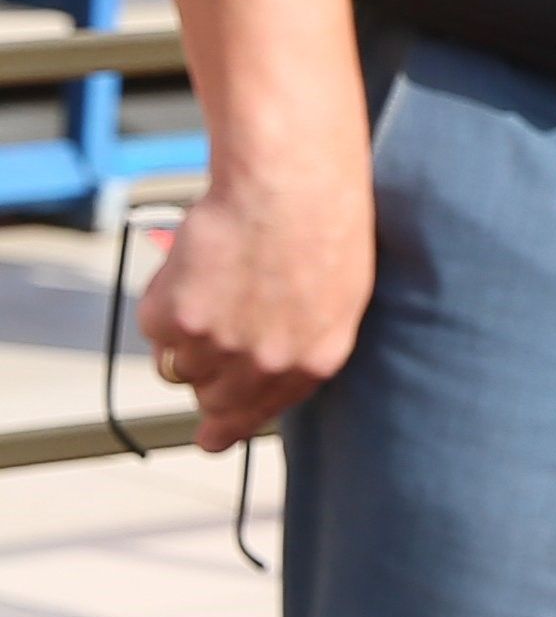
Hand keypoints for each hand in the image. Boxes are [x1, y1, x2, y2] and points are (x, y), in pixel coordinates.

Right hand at [140, 165, 374, 449]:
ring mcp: (217, 346)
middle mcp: (267, 364)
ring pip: (178, 365)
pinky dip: (166, 297)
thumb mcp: (338, 294)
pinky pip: (155, 327)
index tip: (211, 436)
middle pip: (212, 397)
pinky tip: (198, 263)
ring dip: (188, 332)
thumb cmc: (322, 220)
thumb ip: (304, 345)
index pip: (263, 414)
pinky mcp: (173, 320)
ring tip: (217, 278)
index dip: (231, 425)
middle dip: (208, 370)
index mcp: (316, 360)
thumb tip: (268, 380)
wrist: (289, 180)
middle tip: (212, 327)